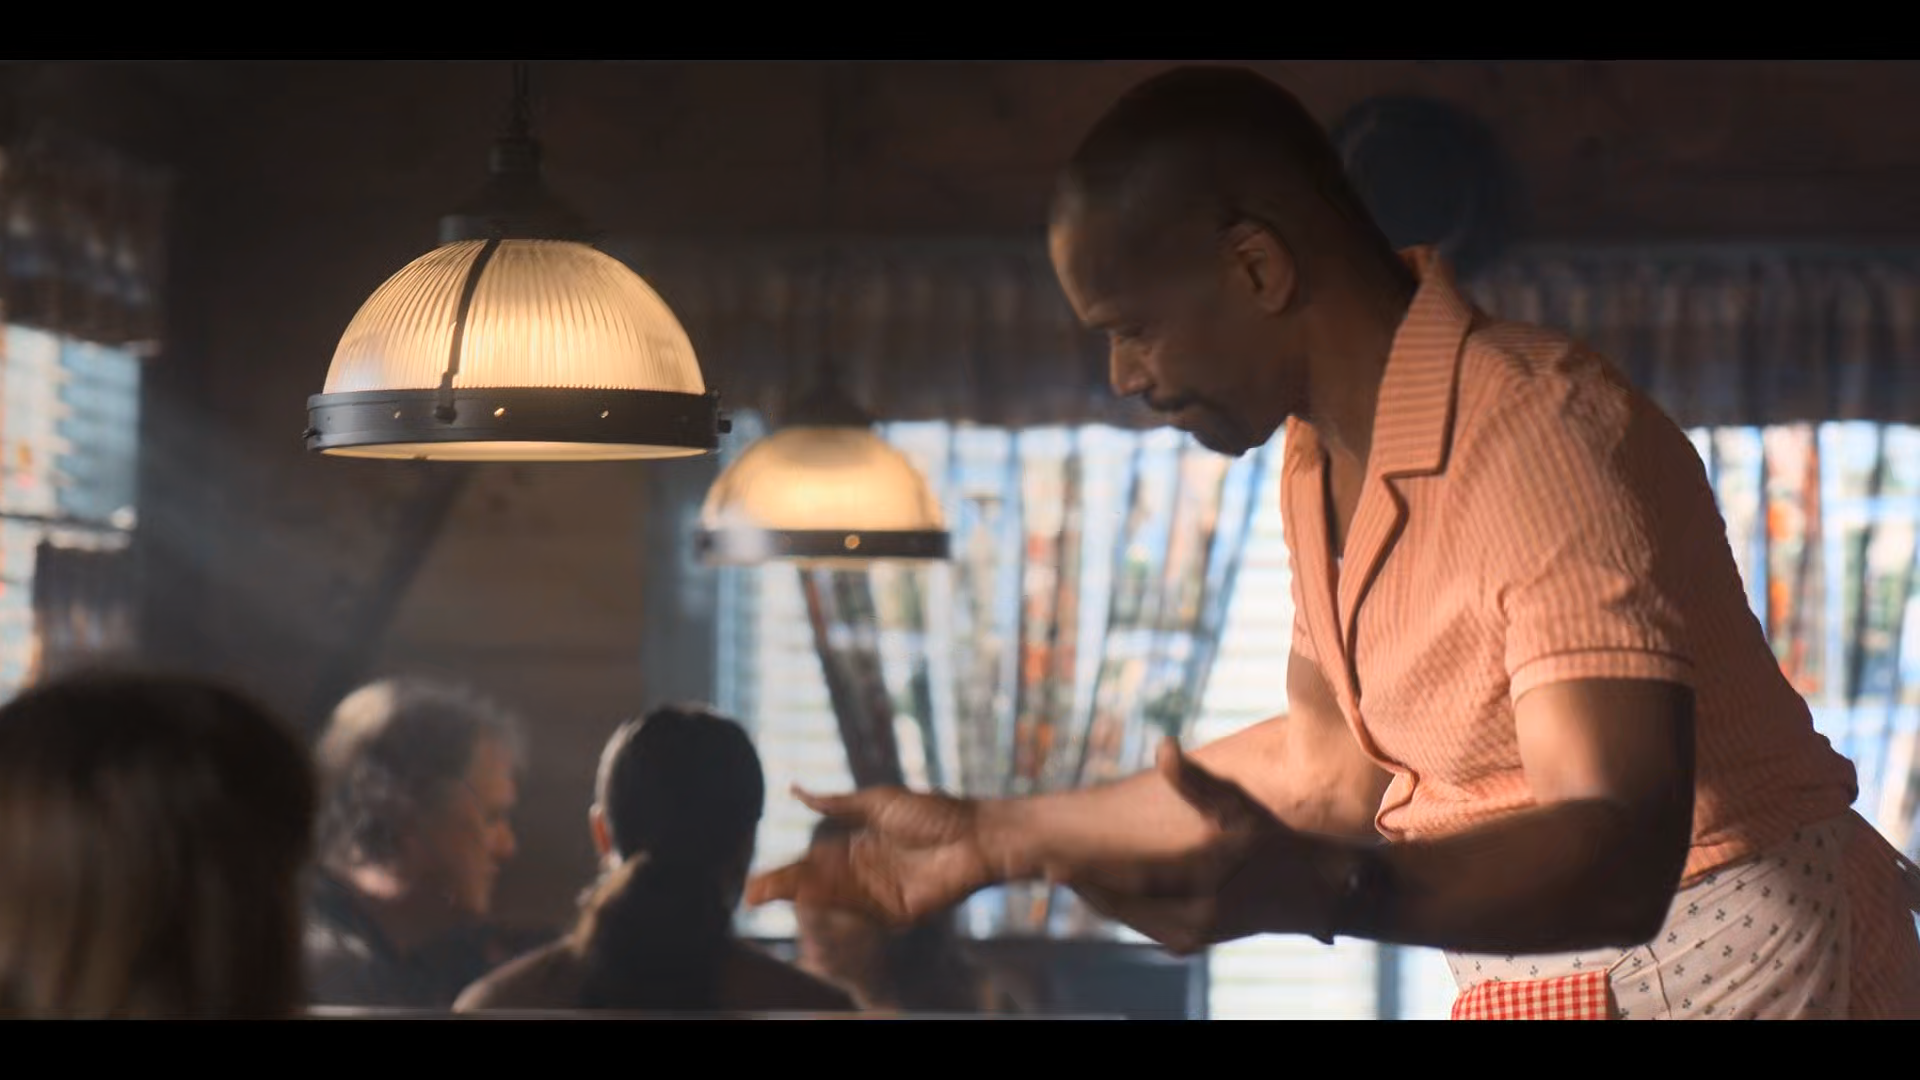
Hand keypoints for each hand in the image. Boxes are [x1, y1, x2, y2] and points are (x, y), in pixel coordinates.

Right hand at [744, 785, 999, 925]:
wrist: (976, 832)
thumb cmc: (935, 812)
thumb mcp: (876, 801)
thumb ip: (836, 802)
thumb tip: (795, 790)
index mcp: (860, 849)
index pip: (814, 865)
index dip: (786, 871)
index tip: (755, 879)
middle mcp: (866, 875)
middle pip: (818, 884)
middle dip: (784, 887)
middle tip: (750, 892)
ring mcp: (881, 895)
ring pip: (833, 896)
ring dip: (800, 895)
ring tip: (767, 891)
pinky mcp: (898, 911)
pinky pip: (860, 907)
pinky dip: (833, 899)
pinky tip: (807, 891)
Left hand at [1046, 736, 1339, 954]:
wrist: (1320, 891)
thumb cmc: (1279, 843)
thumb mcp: (1240, 810)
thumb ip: (1196, 782)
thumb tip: (1164, 746)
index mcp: (1196, 897)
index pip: (1125, 884)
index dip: (1084, 868)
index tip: (1047, 856)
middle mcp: (1190, 925)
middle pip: (1118, 903)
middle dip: (1081, 881)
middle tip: (1037, 861)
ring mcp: (1190, 936)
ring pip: (1128, 913)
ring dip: (1096, 892)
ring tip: (1060, 868)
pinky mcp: (1192, 938)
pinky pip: (1142, 919)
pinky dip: (1119, 901)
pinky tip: (1098, 882)